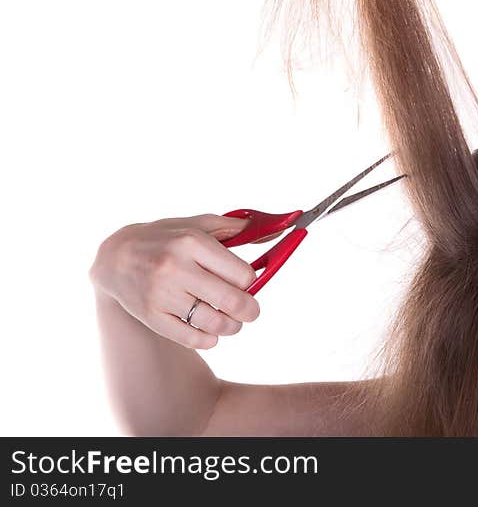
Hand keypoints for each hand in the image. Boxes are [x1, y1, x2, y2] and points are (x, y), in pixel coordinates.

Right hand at [90, 215, 259, 349]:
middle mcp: (176, 268)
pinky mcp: (151, 316)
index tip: (250, 283)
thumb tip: (275, 230)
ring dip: (232, 327)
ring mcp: (162, 294)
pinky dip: (209, 339)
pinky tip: (212, 332)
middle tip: (252, 312)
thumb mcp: (198, 224)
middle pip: (232, 301)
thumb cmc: (166, 238)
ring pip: (214, 323)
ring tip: (233, 322)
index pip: (241, 273)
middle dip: (251, 311)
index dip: (252, 282)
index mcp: (192, 243)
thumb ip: (236, 227)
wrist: (116, 257)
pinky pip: (190, 338)